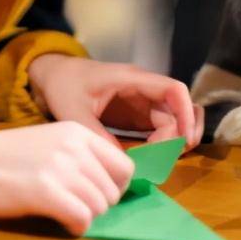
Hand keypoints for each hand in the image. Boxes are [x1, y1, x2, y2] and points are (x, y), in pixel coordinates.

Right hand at [0, 122, 133, 234]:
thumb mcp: (46, 143)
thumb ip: (75, 156)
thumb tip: (105, 187)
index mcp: (76, 131)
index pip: (124, 165)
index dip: (115, 187)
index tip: (95, 196)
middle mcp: (73, 146)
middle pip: (113, 191)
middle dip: (98, 205)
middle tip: (71, 207)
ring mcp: (60, 167)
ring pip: (100, 207)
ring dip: (85, 217)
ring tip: (61, 213)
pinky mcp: (45, 192)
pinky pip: (83, 219)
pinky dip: (76, 227)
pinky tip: (59, 222)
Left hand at [28, 54, 203, 147]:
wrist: (54, 77)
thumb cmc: (64, 85)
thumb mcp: (73, 110)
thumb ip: (95, 133)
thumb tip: (121, 162)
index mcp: (132, 80)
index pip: (173, 89)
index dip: (186, 113)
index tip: (184, 140)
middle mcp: (143, 90)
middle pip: (178, 109)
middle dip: (180, 133)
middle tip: (168, 156)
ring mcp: (142, 104)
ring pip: (173, 120)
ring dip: (173, 140)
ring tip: (160, 159)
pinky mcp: (136, 116)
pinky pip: (160, 129)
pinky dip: (162, 144)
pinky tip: (150, 158)